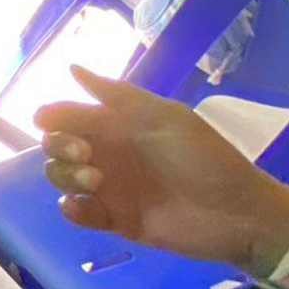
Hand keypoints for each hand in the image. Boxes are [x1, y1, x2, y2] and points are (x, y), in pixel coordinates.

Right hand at [36, 67, 288, 276]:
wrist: (239, 212)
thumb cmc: (206, 158)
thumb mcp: (166, 118)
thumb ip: (119, 96)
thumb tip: (72, 67)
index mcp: (117, 126)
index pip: (67, 116)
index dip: (52, 116)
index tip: (50, 122)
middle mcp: (107, 155)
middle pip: (56, 147)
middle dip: (58, 147)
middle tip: (84, 154)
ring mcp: (109, 189)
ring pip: (61, 177)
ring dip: (66, 175)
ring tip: (96, 180)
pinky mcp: (115, 221)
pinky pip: (77, 212)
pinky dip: (71, 209)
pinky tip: (85, 206)